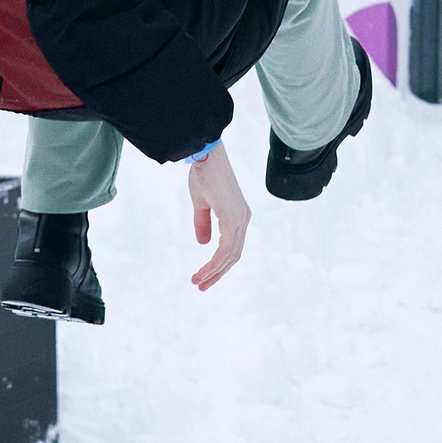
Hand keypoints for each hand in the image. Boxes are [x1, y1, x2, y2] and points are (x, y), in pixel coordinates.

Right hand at [185, 144, 249, 291]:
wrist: (205, 155)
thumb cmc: (204, 174)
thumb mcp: (201, 204)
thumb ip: (203, 223)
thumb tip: (203, 244)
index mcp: (238, 216)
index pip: (233, 247)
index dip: (219, 264)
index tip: (203, 276)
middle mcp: (243, 219)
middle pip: (234, 255)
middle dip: (218, 273)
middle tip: (201, 286)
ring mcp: (240, 218)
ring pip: (231, 255)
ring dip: (214, 271)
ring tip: (198, 282)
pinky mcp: (232, 217)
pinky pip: (226, 247)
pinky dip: (215, 262)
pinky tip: (204, 271)